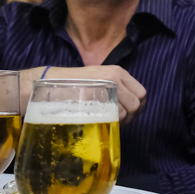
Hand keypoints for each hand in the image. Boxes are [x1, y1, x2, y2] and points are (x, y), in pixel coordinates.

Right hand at [20, 65, 146, 123]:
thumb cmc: (76, 84)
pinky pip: (115, 113)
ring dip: (122, 119)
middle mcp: (116, 77)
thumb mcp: (100, 79)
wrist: (53, 82)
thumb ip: (116, 88)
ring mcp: (107, 86)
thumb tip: (131, 106)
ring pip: (129, 109)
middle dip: (132, 115)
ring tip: (110, 120)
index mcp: (119, 72)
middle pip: (137, 102)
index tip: (132, 114)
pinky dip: (113, 120)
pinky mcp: (98, 95)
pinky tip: (104, 120)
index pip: (142, 92)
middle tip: (121, 121)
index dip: (139, 106)